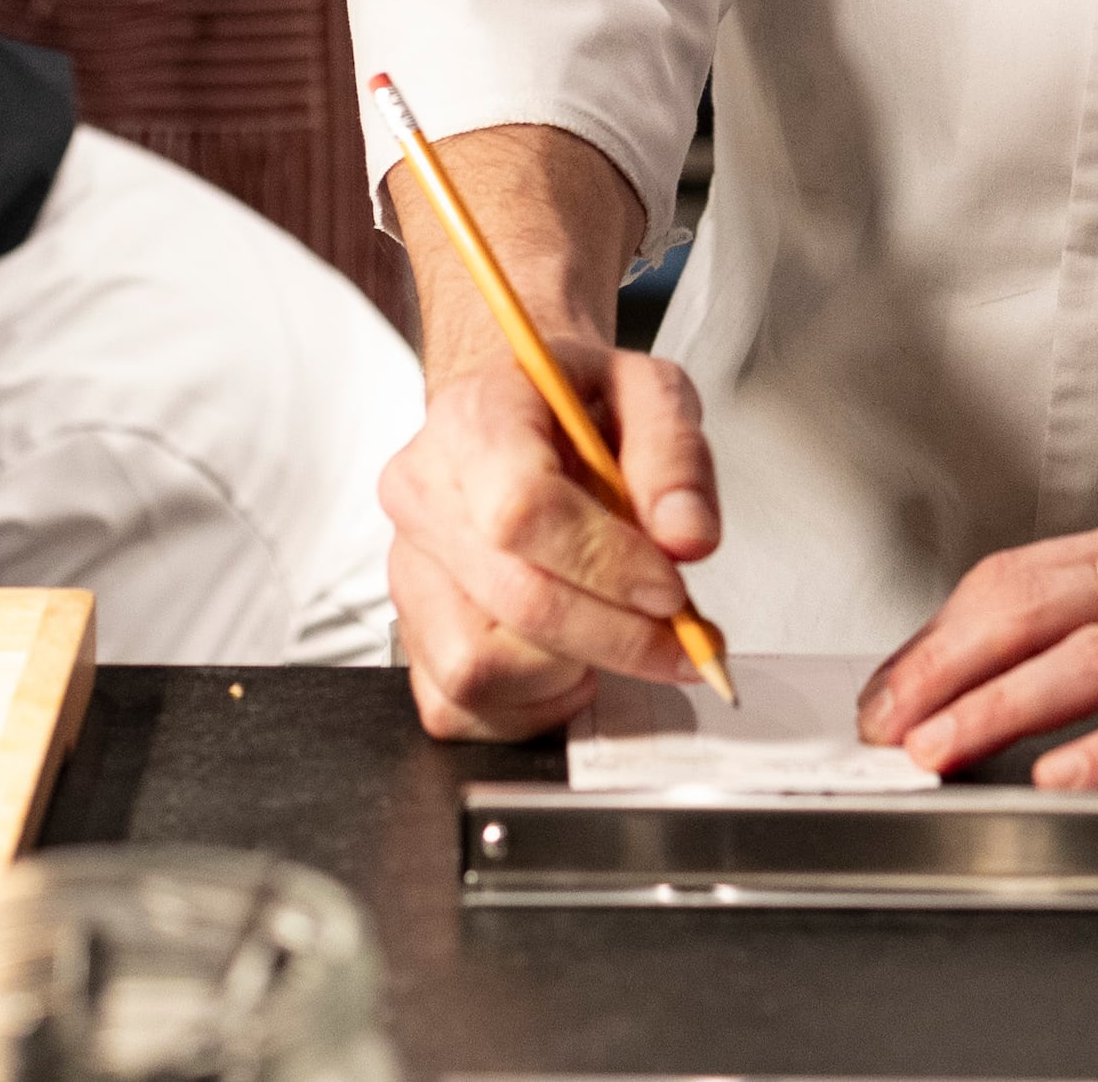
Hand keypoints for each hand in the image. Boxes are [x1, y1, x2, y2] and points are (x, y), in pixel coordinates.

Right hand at [377, 341, 721, 739]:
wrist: (517, 413)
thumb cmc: (577, 405)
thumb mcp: (648, 392)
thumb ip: (676, 455)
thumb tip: (687, 538)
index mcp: (474, 418)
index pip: (523, 509)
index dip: (607, 565)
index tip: (671, 589)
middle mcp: (423, 495)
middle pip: (514, 598)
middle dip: (617, 636)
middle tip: (684, 639)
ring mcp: (409, 568)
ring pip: (479, 666)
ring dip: (572, 669)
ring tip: (613, 630)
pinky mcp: (411, 630)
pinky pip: (458, 706)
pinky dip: (531, 704)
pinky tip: (570, 659)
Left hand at [854, 502, 1097, 788]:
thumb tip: (1038, 649)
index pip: (1022, 577)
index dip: (943, 633)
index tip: (892, 690)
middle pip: (1037, 608)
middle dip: (945, 669)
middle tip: (887, 726)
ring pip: (1097, 661)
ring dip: (1003, 706)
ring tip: (941, 750)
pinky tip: (1071, 775)